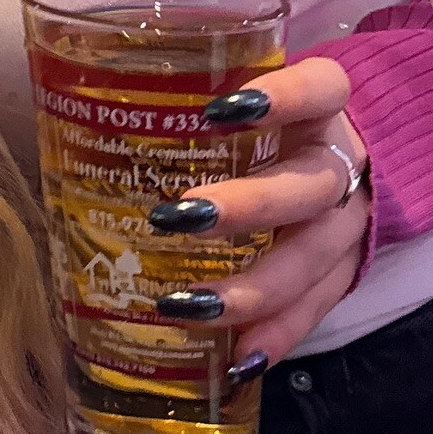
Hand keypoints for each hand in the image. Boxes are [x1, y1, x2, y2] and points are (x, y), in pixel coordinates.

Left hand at [151, 58, 369, 372]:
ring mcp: (347, 224)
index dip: (284, 97)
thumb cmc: (266, 116)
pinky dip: (276, 334)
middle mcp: (340, 165)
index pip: (320, 89)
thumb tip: (84, 74)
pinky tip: (236, 359)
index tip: (224, 107)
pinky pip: (315, 310)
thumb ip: (188, 77)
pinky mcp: (344, 273)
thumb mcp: (245, 85)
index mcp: (322, 107)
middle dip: (249, 206)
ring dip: (253, 288)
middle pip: (308, 187)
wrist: (343, 156)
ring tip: (192, 305)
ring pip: (311, 259)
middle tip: (181, 215)